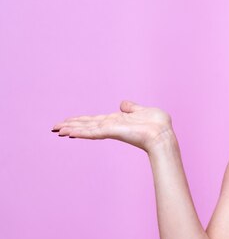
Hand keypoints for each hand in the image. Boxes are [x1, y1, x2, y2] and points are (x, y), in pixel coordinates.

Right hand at [51, 100, 175, 153]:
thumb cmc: (158, 124)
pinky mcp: (113, 131)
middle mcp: (112, 126)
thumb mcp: (143, 111)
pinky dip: (81, 132)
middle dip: (71, 125)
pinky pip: (93, 132)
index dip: (81, 121)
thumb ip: (131, 108)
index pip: (95, 121)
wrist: (163, 134)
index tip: (68, 121)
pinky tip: (68, 132)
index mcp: (118, 121)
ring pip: (87, 129)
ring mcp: (111, 129)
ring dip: (71, 129)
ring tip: (56, 130)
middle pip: (87, 125)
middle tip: (54, 127)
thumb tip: (122, 103)